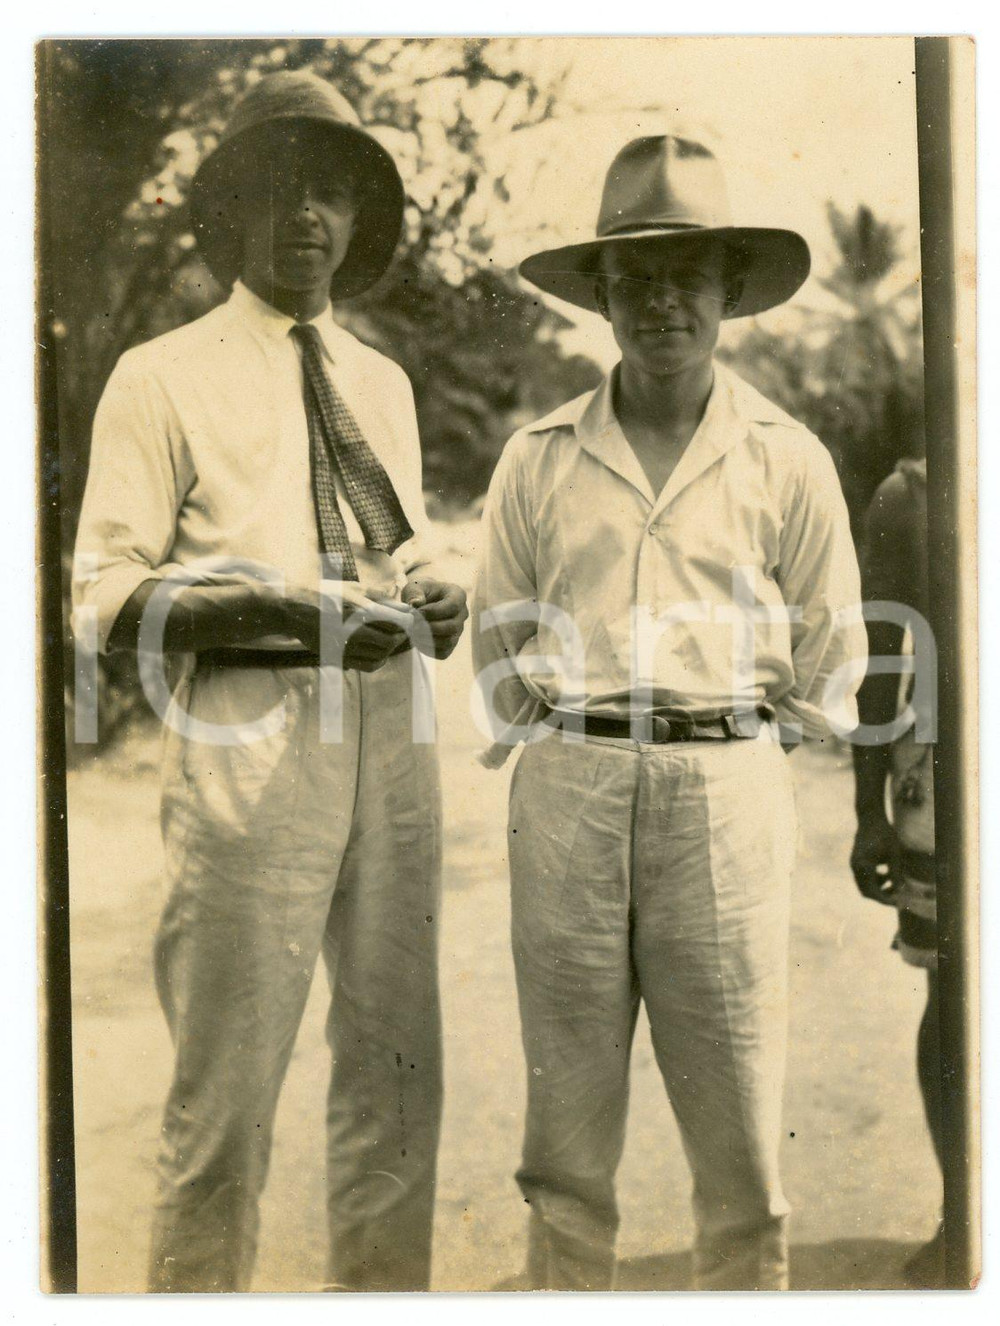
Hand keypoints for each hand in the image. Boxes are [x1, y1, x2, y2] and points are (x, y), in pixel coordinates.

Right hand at [280, 587, 409, 672]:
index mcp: (359, 609)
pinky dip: (379, 661)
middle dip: (402, 636)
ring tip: (391, 640)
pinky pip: (368, 666)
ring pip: (381, 655)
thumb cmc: (326, 594)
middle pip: (390, 640)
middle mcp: (352, 630)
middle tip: (405, 631)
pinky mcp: (338, 657)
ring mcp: (344, 646)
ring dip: (391, 649)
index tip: (411, 620)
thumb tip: (406, 607)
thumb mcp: (353, 588)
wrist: (294, 610)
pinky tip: (379, 653)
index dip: (409, 622)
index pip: (396, 621)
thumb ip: (380, 598)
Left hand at [401, 578, 468, 658]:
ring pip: (448, 641)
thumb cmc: (420, 594)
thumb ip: (414, 593)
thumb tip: (416, 604)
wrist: (421, 605)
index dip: (434, 611)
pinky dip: (428, 649)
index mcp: (457, 595)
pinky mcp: (451, 644)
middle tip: (413, 626)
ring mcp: (458, 630)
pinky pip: (443, 652)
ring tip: (413, 633)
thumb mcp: (414, 587)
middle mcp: (462, 614)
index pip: (453, 606)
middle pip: (452, 627)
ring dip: (428, 640)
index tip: (417, 613)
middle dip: (430, 628)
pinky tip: (417, 640)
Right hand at [850, 812, 901, 904]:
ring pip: (865, 885)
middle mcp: (855, 867)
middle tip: (897, 895)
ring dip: (879, 887)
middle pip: (866, 892)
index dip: (886, 900)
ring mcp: (854, 864)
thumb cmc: (884, 834)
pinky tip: (886, 872)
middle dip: (882, 895)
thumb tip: (901, 890)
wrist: (870, 818)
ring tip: (894, 879)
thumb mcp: (894, 854)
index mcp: (863, 866)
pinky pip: (864, 877)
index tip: (898, 903)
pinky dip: (875, 880)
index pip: (873, 892)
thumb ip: (896, 873)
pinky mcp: (856, 861)